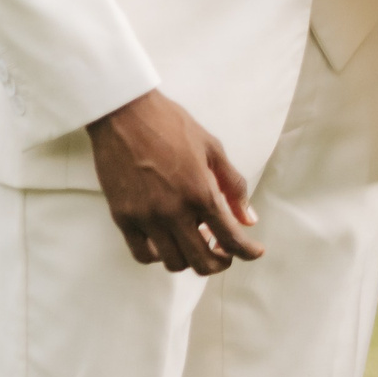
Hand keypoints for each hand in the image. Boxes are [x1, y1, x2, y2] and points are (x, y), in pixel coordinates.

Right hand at [86, 90, 263, 275]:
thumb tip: (249, 220)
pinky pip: (143, 254)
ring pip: (173, 262)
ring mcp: (146, 217)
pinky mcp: (123, 218)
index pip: (230, 237)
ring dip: (190, 259)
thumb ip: (233, 186)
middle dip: (219, 263)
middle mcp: (174, 211)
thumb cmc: (172, 125)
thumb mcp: (213, 148)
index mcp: (201, 191)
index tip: (254, 252)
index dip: (247, 252)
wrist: (125, 113)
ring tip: (195, 240)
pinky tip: (168, 241)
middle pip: (201, 261)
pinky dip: (159, 256)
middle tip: (224, 252)